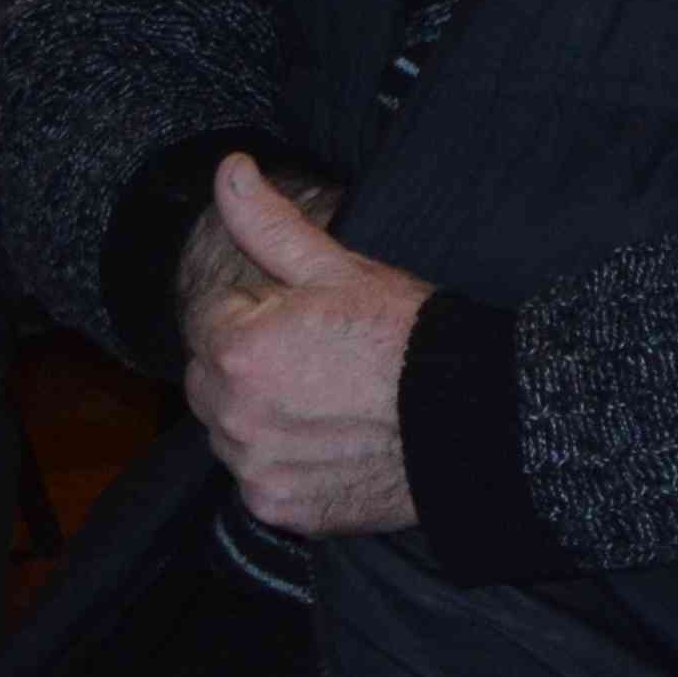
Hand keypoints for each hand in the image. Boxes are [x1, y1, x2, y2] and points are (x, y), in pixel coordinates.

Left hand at [184, 156, 430, 536]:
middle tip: (317, 356)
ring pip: (230, 430)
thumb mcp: (340, 268)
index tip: (306, 318)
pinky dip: (284, 463)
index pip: (209, 319)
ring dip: (260, 414)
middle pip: (210, 379)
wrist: (468, 418)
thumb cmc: (407, 335)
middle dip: (248, 363)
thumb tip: (228, 170)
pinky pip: (258, 478)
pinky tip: (332, 441)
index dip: (258, 311)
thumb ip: (269, 223)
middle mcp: (232, 413)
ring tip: (328, 401)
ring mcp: (253, 466)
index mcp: (237, 346)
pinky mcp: (277, 506)